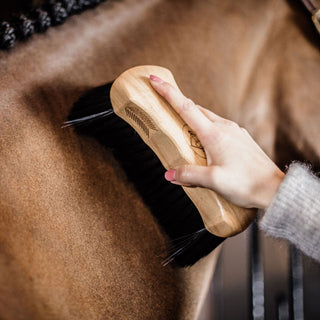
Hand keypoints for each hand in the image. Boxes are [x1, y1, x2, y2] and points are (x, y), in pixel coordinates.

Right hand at [149, 74, 284, 208]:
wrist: (274, 188)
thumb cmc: (246, 184)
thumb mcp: (213, 181)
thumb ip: (189, 175)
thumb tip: (169, 174)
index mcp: (214, 134)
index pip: (186, 108)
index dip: (168, 93)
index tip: (155, 79)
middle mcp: (225, 127)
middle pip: (195, 109)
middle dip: (178, 102)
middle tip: (163, 102)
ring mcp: (235, 131)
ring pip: (208, 117)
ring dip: (192, 116)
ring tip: (181, 125)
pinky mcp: (241, 138)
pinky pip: (218, 126)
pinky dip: (205, 126)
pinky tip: (204, 140)